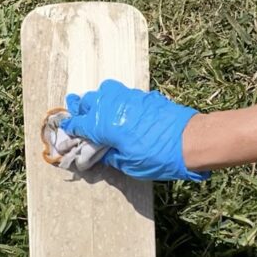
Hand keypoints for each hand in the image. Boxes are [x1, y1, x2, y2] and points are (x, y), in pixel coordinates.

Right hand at [60, 80, 209, 181]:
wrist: (190, 140)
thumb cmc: (158, 156)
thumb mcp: (128, 164)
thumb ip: (109, 155)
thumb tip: (100, 152)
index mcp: (102, 124)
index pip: (77, 123)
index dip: (70, 129)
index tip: (67, 133)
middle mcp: (111, 105)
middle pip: (87, 102)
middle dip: (81, 110)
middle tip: (80, 121)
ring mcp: (128, 97)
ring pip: (104, 92)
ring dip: (98, 101)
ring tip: (99, 113)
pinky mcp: (143, 95)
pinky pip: (122, 94)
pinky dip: (116, 101)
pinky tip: (121, 113)